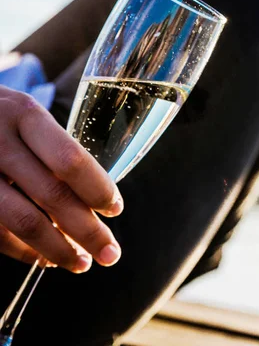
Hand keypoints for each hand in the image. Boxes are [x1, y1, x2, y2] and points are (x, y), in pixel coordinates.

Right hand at [0, 85, 122, 272]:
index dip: (97, 190)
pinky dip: (24, 251)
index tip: (115, 210)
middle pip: (53, 195)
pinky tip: (45, 258)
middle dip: (88, 231)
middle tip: (111, 253)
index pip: (70, 160)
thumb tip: (96, 203)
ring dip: (58, 249)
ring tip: (81, 263)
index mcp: (24, 115)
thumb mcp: (24, 116)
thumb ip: (54, 150)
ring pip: (24, 221)